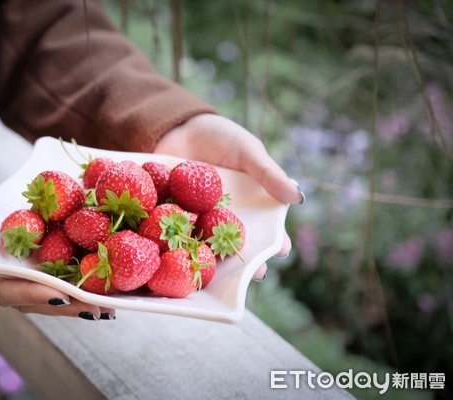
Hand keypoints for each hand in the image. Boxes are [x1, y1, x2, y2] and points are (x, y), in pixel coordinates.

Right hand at [0, 167, 113, 318]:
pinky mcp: (8, 257)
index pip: (4, 291)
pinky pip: (37, 270)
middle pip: (29, 299)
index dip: (34, 296)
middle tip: (98, 310)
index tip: (63, 297)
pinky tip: (85, 276)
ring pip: (37, 289)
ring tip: (101, 303)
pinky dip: (60, 275)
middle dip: (64, 305)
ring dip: (68, 296)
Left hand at [154, 114, 303, 279]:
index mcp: (248, 208)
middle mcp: (223, 221)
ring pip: (207, 249)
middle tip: (253, 273)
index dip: (276, 243)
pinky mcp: (170, 220)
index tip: (281, 250)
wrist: (178, 127)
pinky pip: (175, 236)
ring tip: (220, 273)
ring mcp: (197, 223)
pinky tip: (181, 256)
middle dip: (245, 263)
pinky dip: (178, 246)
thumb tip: (298, 197)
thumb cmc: (220, 138)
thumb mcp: (248, 151)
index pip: (267, 231)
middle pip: (237, 248)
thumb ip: (268, 174)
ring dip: (212, 262)